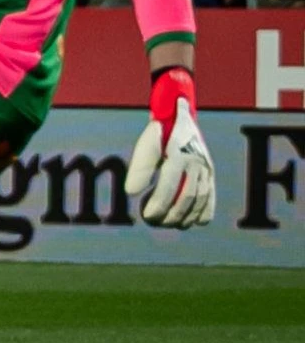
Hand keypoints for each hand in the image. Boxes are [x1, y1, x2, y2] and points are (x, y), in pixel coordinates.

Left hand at [126, 68, 215, 228]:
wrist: (180, 117)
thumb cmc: (159, 132)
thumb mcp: (147, 144)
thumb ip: (140, 167)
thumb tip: (131, 192)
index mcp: (179, 154)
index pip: (169, 185)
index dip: (158, 203)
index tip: (146, 215)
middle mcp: (197, 162)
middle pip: (187, 196)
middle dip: (170, 213)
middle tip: (153, 221)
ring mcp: (207, 168)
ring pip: (201, 198)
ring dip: (186, 216)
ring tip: (170, 224)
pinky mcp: (211, 173)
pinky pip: (212, 196)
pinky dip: (204, 212)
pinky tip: (193, 223)